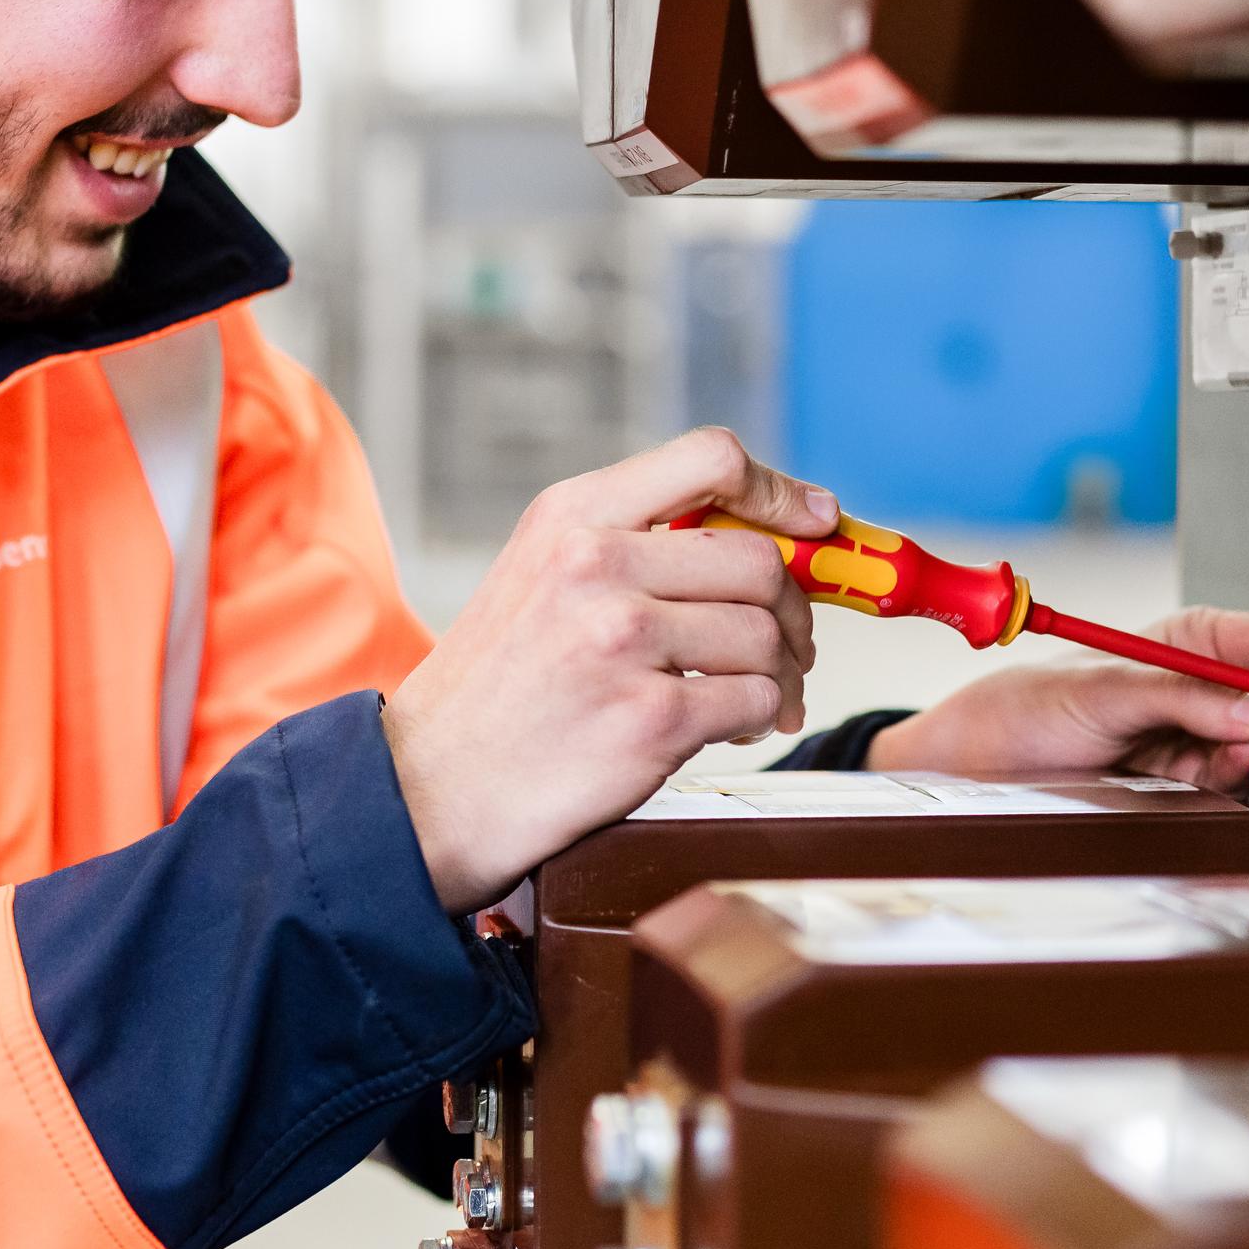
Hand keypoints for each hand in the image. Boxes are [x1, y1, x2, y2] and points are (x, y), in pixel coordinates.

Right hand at [385, 429, 833, 910]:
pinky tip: (728, 729)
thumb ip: (631, 540)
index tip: (816, 523)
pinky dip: (758, 718)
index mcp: (571, 515)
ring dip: (781, 673)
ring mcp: (623, 640)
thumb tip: (765, 535)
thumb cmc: (499, 687)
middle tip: (786, 646)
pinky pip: (755, 701)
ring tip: (754, 697)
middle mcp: (595, 564)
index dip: (780, 491)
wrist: (432, 789)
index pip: (711, 459)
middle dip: (793, 609)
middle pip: (760, 560)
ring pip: (766, 635)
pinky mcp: (650, 718)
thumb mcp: (539, 573)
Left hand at [865, 607, 1248, 795]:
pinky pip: (1229, 788)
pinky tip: (1233, 786)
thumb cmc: (1026, 707)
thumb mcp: (1104, 689)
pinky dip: (1240, 789)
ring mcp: (1192, 740)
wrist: (980, 768)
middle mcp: (1196, 691)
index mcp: (1183, 644)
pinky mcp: (1182, 787)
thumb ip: (1181, 696)